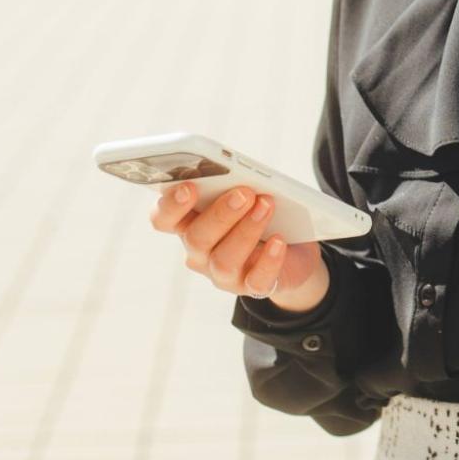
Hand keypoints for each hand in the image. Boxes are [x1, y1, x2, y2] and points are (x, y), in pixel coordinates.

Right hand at [150, 181, 329, 314]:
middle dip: (221, 214)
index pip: (164, 219)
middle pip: (196, 239)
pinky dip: (268, 260)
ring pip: (224, 261)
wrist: (295, 247)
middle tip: (244, 193)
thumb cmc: (258, 211)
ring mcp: (224, 274)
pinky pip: (256, 280)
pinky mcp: (252, 286)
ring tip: (267, 206)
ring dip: (246, 231)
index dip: (171, 205)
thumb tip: (238, 173)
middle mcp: (200, 252)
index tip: (189, 187)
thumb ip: (232, 183)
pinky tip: (279, 241)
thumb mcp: (245, 194)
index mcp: (190, 223)